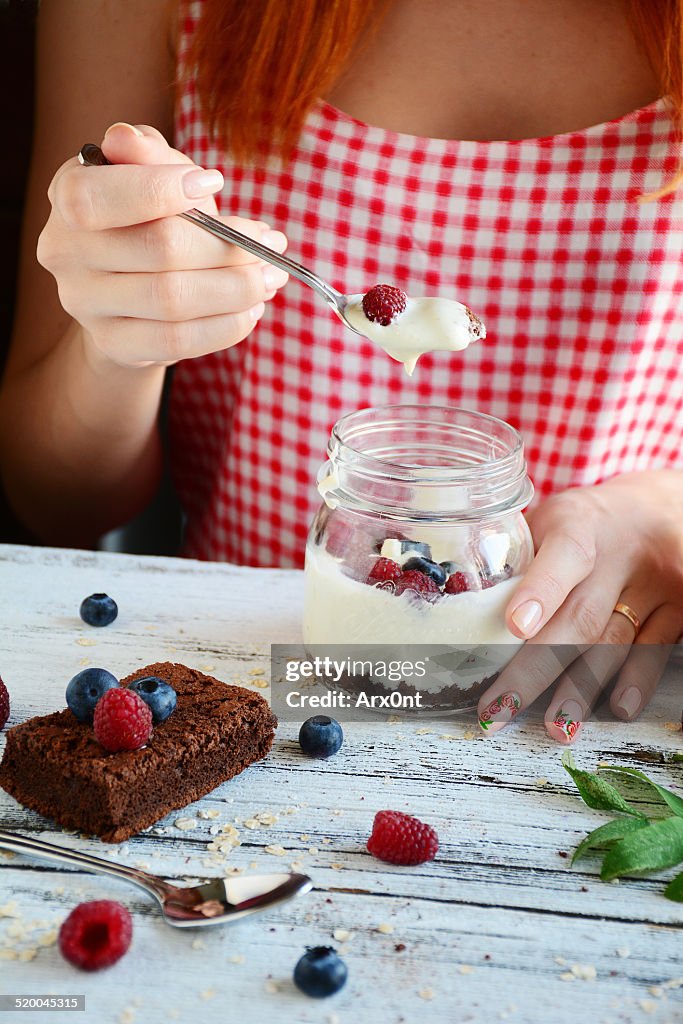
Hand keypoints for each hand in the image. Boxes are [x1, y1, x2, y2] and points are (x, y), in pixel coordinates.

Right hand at [37, 122, 288, 368]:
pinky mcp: (114, 343)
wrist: (125, 288)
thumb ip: (147, 154)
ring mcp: (85, 303)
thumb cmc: (145, 215)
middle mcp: (65, 251)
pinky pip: (177, 340)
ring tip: (271, 276)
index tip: (216, 183)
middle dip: (228, 246)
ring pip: (173, 299)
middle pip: (158, 249)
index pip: (98, 197)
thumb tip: (127, 139)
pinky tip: (250, 309)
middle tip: (271, 242)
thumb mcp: (150, 172)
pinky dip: (225, 325)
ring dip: (236, 288)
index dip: (161, 189)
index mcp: (67, 194)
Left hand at [477, 471, 682, 741]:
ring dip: (582, 688)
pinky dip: (635, 680)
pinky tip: (616, 707)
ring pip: (615, 640)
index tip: (514, 627)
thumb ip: (517, 558)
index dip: (540, 591)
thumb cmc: (583, 524)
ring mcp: (654, 582)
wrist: (656, 507)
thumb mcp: (549, 520)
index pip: (563, 556)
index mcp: (579, 523)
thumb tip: (461, 610)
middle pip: (580, 617)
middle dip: (536, 668)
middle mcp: (621, 552)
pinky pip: (655, 649)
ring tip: (556, 726)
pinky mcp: (677, 607)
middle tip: (501, 707)